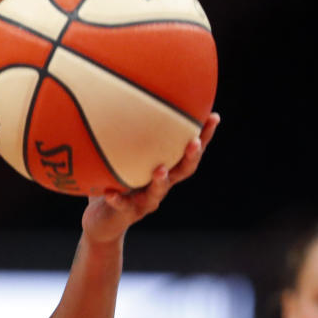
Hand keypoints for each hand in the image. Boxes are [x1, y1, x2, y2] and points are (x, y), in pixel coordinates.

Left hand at [82, 113, 220, 243]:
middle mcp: (160, 186)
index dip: (204, 137)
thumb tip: (121, 95)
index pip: (189, 152)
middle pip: (183, 171)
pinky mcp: (126, 213)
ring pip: (158, 192)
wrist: (103, 222)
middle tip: (194, 142)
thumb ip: (124, 135)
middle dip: (191, 157)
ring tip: (159, 170)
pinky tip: (111, 193)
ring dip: (160, 181)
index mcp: (164, 170)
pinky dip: (118, 199)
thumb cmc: (114, 182)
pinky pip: (123, 206)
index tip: (214, 116)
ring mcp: (145, 201)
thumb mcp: (120, 157)